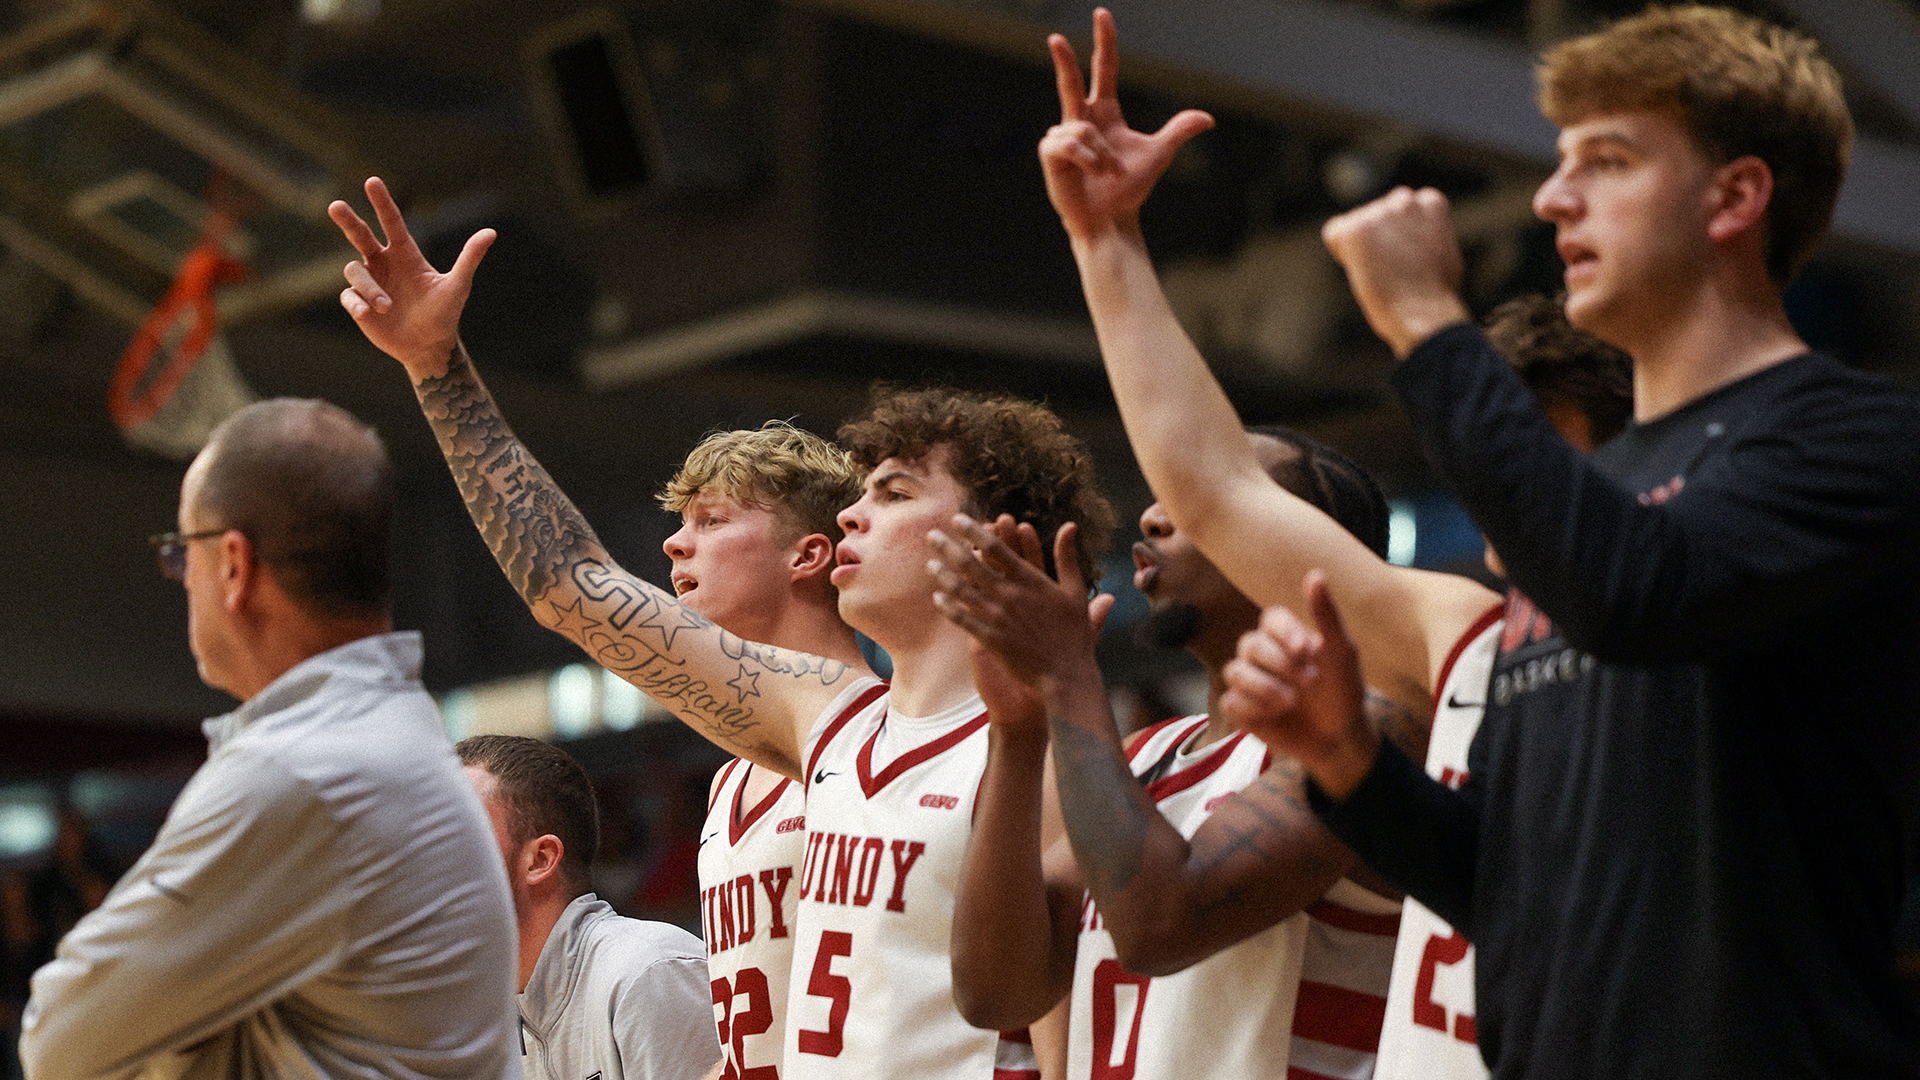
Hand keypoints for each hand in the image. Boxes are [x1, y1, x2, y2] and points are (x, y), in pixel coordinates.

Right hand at [328, 176, 494, 376]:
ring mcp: (369, 282)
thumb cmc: (444, 313)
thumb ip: (470, 257)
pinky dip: (357, 303)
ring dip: (369, 288)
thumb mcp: (458, 285)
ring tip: (387, 306)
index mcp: (405, 253)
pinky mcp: (358, 304)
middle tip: (335, 206)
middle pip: (359, 235)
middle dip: (347, 220)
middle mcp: (383, 262)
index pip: (391, 222)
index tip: (372, 181)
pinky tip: (369, 314)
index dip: (382, 202)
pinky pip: (348, 296)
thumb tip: (491, 232)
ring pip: (354, 271)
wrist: (429, 346)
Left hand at [929, 515, 1115, 707]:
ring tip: (929, 563)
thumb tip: (1069, 525)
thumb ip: (1067, 558)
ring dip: (943, 574)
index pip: (996, 548)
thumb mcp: (1076, 591)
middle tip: (931, 534)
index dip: (974, 531)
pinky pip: (963, 619)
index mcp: (1030, 580)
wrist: (1066, 675)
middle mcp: (1010, 595)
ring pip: (962, 590)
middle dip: (948, 547)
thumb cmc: (1074, 634)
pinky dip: (948, 607)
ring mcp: (998, 617)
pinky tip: (937, 597)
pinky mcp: (990, 639)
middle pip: (971, 564)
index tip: (958, 519)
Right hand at [1041, 8, 1213, 241]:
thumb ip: (1178, 131)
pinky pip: (1069, 143)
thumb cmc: (1129, 190)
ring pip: (1083, 129)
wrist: (1111, 220)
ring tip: (1106, 173)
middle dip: (1063, 59)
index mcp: (1105, 112)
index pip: (1105, 69)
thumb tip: (1209, 118)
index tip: (1102, 15)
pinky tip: (1090, 173)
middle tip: (1055, 36)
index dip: (1105, 42)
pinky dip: (1087, 159)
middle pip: (1071, 81)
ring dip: (1101, 154)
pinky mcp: (1051, 154)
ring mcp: (1062, 135)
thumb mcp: (1158, 155)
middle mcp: (1081, 119)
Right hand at [1221, 571, 1378, 798]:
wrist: (1340, 737)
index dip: (1283, 631)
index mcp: (1286, 636)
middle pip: (1249, 644)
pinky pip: (1230, 701)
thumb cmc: (1343, 691)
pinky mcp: (1242, 710)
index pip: (1270, 618)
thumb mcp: (1342, 652)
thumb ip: (1326, 615)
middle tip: (1309, 681)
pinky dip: (1253, 708)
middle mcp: (1263, 655)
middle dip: (1279, 664)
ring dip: (1265, 687)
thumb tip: (1315, 573)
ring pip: (1234, 671)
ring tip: (1292, 701)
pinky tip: (1275, 714)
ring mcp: (1250, 682)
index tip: (1305, 649)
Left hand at [1321, 186, 1470, 357]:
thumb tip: (1414, 235)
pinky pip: (1334, 233)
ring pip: (1356, 223)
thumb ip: (1427, 233)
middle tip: (1391, 269)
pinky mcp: (1356, 228)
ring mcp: (1380, 212)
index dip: (1398, 235)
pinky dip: (1342, 253)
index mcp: (1430, 202)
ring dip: (1362, 246)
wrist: (1423, 312)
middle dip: (1380, 235)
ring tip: (1381, 273)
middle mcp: (1405, 200)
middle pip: (1377, 213)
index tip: (1405, 258)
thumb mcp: (1443, 251)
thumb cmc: (1436, 294)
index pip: (1401, 206)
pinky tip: (1363, 270)